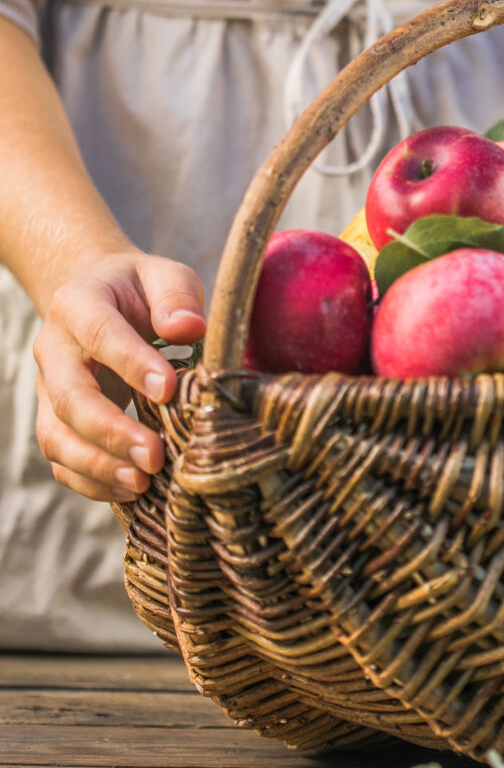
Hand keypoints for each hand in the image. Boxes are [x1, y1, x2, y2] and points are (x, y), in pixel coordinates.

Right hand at [33, 253, 205, 502]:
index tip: (169, 390)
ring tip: (144, 483)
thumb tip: (190, 328)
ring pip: (57, 435)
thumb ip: (177, 296)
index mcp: (78, 303)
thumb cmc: (143, 290)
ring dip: (99, 464)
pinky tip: (130, 492)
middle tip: (156, 456)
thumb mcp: (165, 275)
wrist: (100, 296)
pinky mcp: (57, 420)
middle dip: (112, 431)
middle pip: (70, 396)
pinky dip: (91, 481)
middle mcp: (54, 349)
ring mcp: (49, 389)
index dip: (131, 364)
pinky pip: (60, 459)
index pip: (100, 334)